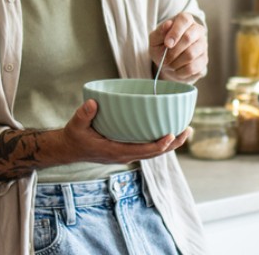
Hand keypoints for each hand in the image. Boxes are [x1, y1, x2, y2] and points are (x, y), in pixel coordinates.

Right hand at [61, 100, 190, 163]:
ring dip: (171, 144)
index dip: (159, 145)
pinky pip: (149, 148)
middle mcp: (125, 155)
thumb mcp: (76, 125)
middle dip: (173, 144)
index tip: (171, 135)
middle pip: (155, 153)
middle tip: (188, 130)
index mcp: (116, 151)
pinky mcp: (128, 150)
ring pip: (155, 152)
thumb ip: (84, 114)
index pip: (143, 151)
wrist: (70, 149)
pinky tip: (170, 131)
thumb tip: (92, 103)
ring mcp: (127, 154)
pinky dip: (161, 142)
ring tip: (186, 130)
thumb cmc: (75, 137)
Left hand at [149, 12, 206, 82]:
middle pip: (188, 38)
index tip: (167, 44)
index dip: (175, 32)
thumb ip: (160, 32)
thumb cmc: (162, 47)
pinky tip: (176, 69)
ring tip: (169, 64)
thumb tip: (168, 24)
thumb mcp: (155, 39)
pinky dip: (180, 71)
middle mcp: (198, 30)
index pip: (185, 20)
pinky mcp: (204, 60)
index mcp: (185, 20)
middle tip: (164, 58)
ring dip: (175, 62)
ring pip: (190, 54)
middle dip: (173, 51)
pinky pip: (192, 67)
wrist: (168, 63)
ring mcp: (203, 45)